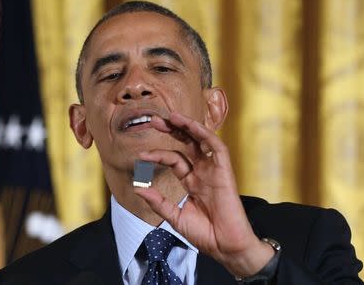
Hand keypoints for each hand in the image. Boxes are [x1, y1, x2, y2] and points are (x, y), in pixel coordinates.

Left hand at [134, 112, 273, 276]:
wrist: (225, 247)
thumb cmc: (205, 234)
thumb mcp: (175, 217)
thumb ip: (158, 202)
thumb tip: (137, 189)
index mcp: (192, 181)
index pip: (174, 159)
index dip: (157, 155)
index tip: (140, 156)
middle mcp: (203, 172)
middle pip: (187, 144)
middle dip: (172, 130)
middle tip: (155, 120)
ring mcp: (214, 170)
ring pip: (202, 140)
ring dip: (187, 126)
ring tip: (170, 117)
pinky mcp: (224, 171)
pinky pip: (216, 147)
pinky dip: (204, 134)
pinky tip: (190, 125)